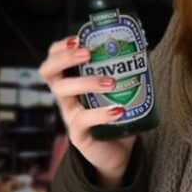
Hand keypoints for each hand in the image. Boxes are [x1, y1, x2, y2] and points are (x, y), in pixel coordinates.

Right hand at [39, 36, 136, 187]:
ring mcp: (69, 115)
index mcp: (72, 82)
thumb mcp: (118, 92)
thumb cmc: (116, 116)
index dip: (61, 47)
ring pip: (63, 92)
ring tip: (111, 82)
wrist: (116, 152)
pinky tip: (118, 110)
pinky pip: (83, 121)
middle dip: (65, 58)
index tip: (79, 38)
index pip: (54, 58)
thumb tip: (143, 47)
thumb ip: (125, 73)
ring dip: (86, 81)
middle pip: (49, 72)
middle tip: (88, 53)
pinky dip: (101, 113)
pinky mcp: (78, 135)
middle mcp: (66, 96)